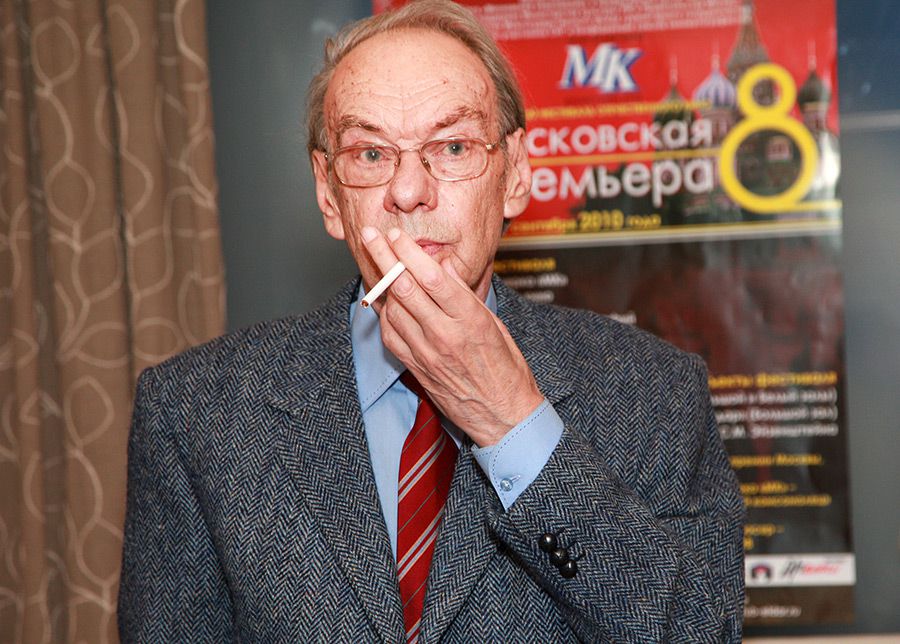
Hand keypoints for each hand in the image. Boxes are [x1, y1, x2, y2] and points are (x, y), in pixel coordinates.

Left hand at [360, 226, 543, 445]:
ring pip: (392, 309)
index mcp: (470, 319)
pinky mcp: (417, 367)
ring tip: (377, 263)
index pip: (431, 277)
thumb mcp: (494, 324)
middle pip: (404, 288)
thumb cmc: (506, 369)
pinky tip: (384, 299)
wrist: (503, 416)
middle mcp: (445, 335)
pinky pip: (391, 335)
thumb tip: (443, 269)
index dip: (408, 252)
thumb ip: (465, 297)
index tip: (396, 235)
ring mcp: (427, 353)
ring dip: (381, 283)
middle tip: (370, 235)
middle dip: (383, 257)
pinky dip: (384, 313)